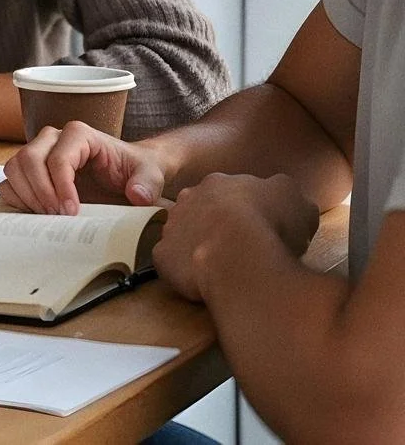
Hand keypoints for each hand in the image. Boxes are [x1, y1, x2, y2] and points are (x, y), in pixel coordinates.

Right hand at [0, 121, 166, 214]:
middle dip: (40, 191)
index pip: (57, 157)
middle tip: (58, 215)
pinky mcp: (30, 171)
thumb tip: (136, 195)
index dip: (61, 186)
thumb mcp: (150, 174)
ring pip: (14, 168)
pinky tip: (39, 213)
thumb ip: (147, 184)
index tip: (72, 211)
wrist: (127, 174)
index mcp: (79, 134)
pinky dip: (18, 200)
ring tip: (50, 216)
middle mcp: (53, 139)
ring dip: (27, 196)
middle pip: (28, 159)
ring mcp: (38, 153)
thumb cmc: (135, 170)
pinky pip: (9, 183)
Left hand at [153, 172, 317, 300]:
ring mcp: (172, 225)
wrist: (237, 251)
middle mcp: (190, 197)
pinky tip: (202, 281)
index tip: (259, 230)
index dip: (247, 212)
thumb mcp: (300, 204)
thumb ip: (291, 201)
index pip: (232, 194)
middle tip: (239, 248)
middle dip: (216, 225)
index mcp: (222, 182)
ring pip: (183, 234)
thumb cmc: (271, 224)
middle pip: (201, 210)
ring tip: (223, 267)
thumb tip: (291, 206)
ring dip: (198, 246)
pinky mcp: (163, 254)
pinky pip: (172, 262)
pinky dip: (185, 270)